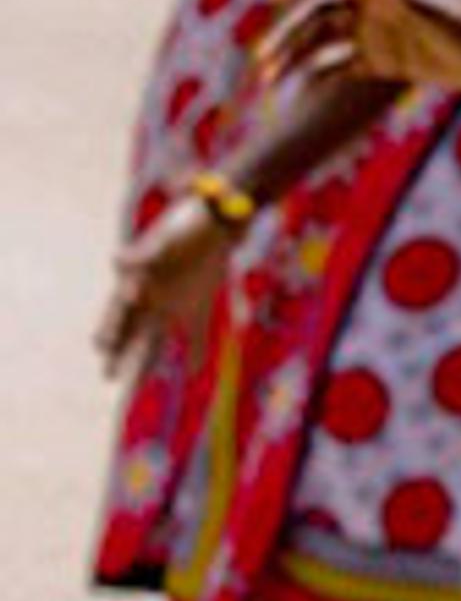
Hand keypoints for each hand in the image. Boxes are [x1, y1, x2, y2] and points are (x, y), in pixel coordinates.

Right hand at [99, 192, 235, 371]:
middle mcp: (152, 296)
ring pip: (155, 338)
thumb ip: (143, 254)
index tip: (102, 347)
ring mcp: (174, 302)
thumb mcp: (165, 236)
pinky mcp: (200, 303)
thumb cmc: (187, 223)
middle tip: (107, 378)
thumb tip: (116, 262)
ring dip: (146, 360)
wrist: (219, 216)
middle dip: (119, 354)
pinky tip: (194, 373)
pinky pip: (195, 333)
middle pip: (131, 331)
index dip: (110, 329)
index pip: (118, 312)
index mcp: (138, 280)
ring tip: (135, 384)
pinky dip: (196, 353)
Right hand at [258, 0, 460, 89]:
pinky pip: (339, 65)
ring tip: (267, 80)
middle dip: (285, 34)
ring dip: (292, 56)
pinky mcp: (382, 59)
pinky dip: (316, 75)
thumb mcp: (440, 9)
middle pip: (314, 13)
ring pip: (320, 41)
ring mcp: (374, 32)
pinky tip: (295, 92)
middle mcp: (371, 4)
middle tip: (260, 60)